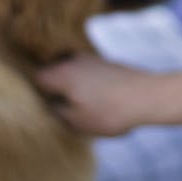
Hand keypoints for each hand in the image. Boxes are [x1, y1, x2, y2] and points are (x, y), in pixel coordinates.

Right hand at [34, 53, 156, 136]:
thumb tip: (47, 105)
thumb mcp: (77, 121)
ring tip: (78, 107)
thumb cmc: (110, 112)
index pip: (35, 78)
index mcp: (61, 73)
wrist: (148, 97)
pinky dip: (85, 85)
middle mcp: (73, 60)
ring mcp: (91, 59)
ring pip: (70, 72)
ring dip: (70, 87)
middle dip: (52, 89)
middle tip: (56, 109)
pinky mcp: (106, 64)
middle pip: (52, 72)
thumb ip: (56, 111)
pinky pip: (86, 73)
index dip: (33, 92)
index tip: (37, 106)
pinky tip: (95, 101)